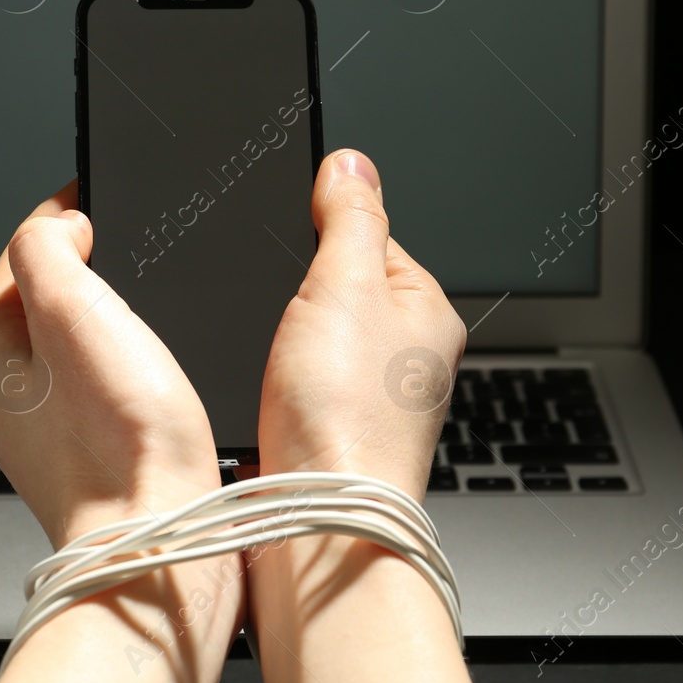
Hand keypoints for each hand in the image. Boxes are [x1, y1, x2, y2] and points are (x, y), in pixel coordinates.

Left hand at [0, 178, 222, 548]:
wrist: (158, 537)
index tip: (101, 187)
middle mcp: (4, 388)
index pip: (20, 246)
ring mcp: (43, 426)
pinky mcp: (85, 453)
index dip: (66, 207)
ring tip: (149, 297)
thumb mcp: (75, 309)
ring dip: (108, 312)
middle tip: (133, 238)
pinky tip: (156, 366)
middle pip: (44, 291)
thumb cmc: (118, 440)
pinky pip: (97, 382)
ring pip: (72, 338)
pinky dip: (124, 360)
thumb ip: (48, 246)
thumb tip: (62, 225)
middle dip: (88, 259)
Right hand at [247, 149, 481, 682]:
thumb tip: (352, 161)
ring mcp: (366, 396)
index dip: (321, 223)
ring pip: (307, 335)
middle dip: (294, 287)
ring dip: (277, 337)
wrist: (318, 522)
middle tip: (275, 304)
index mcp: (424, 309)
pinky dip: (268, 376)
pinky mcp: (326, 429)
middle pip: (335, 285)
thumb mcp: (347, 285)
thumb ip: (351, 216)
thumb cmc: (347, 418)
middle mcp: (404, 354)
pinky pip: (291, 379)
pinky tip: (257, 386)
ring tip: (268, 352)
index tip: (285, 225)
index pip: (372, 233)